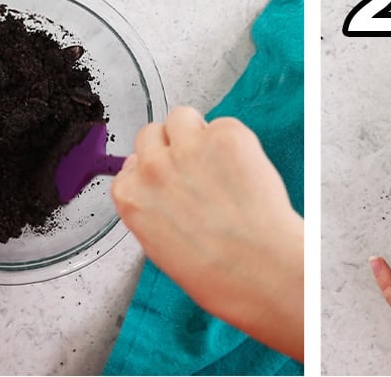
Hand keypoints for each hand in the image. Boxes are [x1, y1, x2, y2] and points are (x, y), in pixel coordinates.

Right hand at [111, 106, 303, 360]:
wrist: (259, 270)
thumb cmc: (217, 273)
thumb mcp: (162, 248)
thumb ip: (154, 210)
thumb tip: (162, 191)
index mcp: (132, 197)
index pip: (130, 164)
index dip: (155, 170)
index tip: (171, 180)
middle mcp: (153, 168)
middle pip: (151, 133)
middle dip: (171, 147)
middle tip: (197, 169)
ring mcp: (188, 148)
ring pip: (182, 117)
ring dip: (197, 133)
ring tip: (219, 163)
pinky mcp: (226, 136)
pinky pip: (224, 125)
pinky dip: (235, 142)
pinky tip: (245, 172)